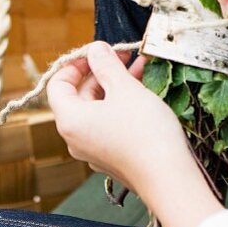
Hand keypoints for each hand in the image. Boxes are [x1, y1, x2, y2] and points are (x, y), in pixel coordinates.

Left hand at [47, 42, 222, 226]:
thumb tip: (95, 49)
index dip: (76, 64)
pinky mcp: (113, 156)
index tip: (98, 52)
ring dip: (116, 86)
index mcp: (70, 120)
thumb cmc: (144, 131)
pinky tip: (144, 91)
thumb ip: (107, 65)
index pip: (58, 84)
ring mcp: (94, 149)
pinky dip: (122, 104)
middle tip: (124, 56)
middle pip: (80, 95)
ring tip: (140, 68)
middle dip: (102, 72)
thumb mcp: (125, 89)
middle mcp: (76, 138)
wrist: (169, 178)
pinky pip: (110, 123)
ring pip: (99, 109)